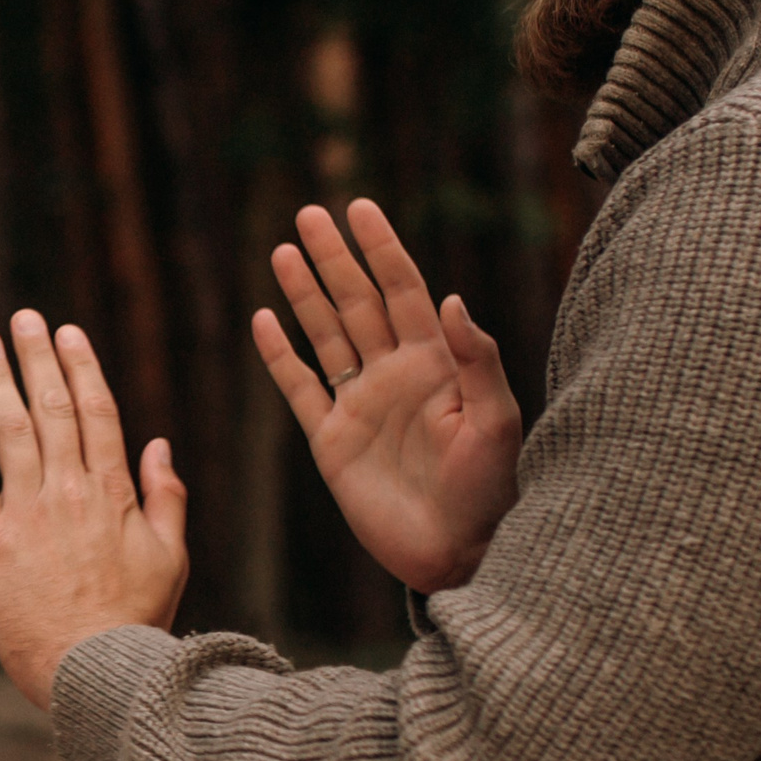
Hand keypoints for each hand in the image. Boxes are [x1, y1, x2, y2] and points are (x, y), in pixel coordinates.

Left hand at [0, 311, 188, 709]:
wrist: (93, 671)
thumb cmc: (134, 621)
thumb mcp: (170, 557)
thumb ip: (165, 496)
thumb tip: (158, 443)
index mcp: (113, 492)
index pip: (97, 412)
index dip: (81, 367)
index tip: (68, 334)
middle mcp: (69, 490)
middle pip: (52, 407)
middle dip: (37, 357)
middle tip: (23, 318)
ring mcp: (26, 510)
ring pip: (9, 427)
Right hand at [254, 199, 520, 592]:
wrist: (455, 552)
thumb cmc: (489, 490)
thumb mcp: (496, 421)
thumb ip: (477, 359)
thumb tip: (451, 298)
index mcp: (436, 363)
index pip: (404, 290)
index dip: (382, 248)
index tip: (360, 208)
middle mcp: (395, 375)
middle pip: (358, 302)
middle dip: (335, 258)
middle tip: (309, 213)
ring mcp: (360, 405)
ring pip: (326, 335)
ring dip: (305, 294)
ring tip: (283, 250)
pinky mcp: (332, 441)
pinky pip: (300, 389)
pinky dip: (280, 357)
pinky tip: (264, 322)